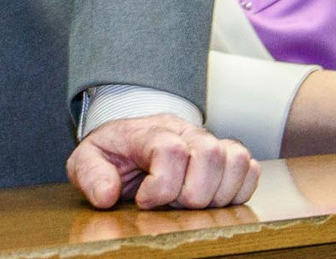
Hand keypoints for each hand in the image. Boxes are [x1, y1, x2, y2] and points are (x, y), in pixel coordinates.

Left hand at [66, 115, 257, 209]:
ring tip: (189, 202)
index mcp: (150, 130)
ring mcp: (208, 141)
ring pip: (236, 160)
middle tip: (170, 204)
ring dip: (216, 193)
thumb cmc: (111, 154)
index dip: (162, 186)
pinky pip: (249, 169)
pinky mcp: (225, 155)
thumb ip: (90, 175)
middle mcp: (184, 130)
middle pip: (210, 154)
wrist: (127, 141)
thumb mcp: (86, 161)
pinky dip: (237, 190)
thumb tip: (107, 195)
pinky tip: (211, 199)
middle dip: (192, 193)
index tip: (145, 201)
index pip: (171, 150)